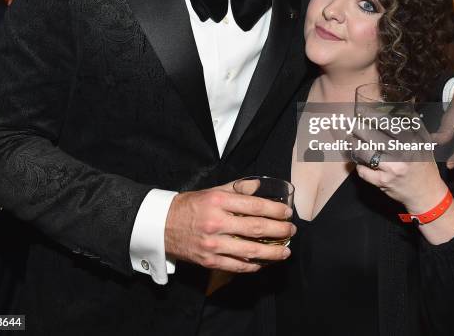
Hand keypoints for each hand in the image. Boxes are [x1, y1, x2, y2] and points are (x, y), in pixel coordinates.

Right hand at [164, 183, 294, 272]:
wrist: (161, 225)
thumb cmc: (191, 205)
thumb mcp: (213, 190)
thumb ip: (238, 188)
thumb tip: (260, 187)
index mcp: (218, 200)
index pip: (255, 205)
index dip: (275, 210)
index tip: (287, 213)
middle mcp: (216, 221)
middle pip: (256, 228)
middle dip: (279, 230)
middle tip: (292, 231)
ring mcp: (213, 243)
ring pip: (250, 251)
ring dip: (272, 252)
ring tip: (286, 251)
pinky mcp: (209, 260)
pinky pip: (237, 266)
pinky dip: (253, 265)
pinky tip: (264, 262)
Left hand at [350, 113, 441, 209]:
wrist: (427, 194)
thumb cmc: (423, 165)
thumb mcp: (422, 142)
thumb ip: (413, 124)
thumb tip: (403, 105)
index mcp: (410, 142)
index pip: (387, 124)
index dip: (372, 116)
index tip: (362, 111)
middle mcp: (400, 155)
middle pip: (371, 136)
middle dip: (357, 128)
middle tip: (350, 123)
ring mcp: (390, 169)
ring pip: (364, 153)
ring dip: (354, 144)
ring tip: (350, 139)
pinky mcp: (382, 182)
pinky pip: (363, 171)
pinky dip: (359, 165)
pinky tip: (360, 160)